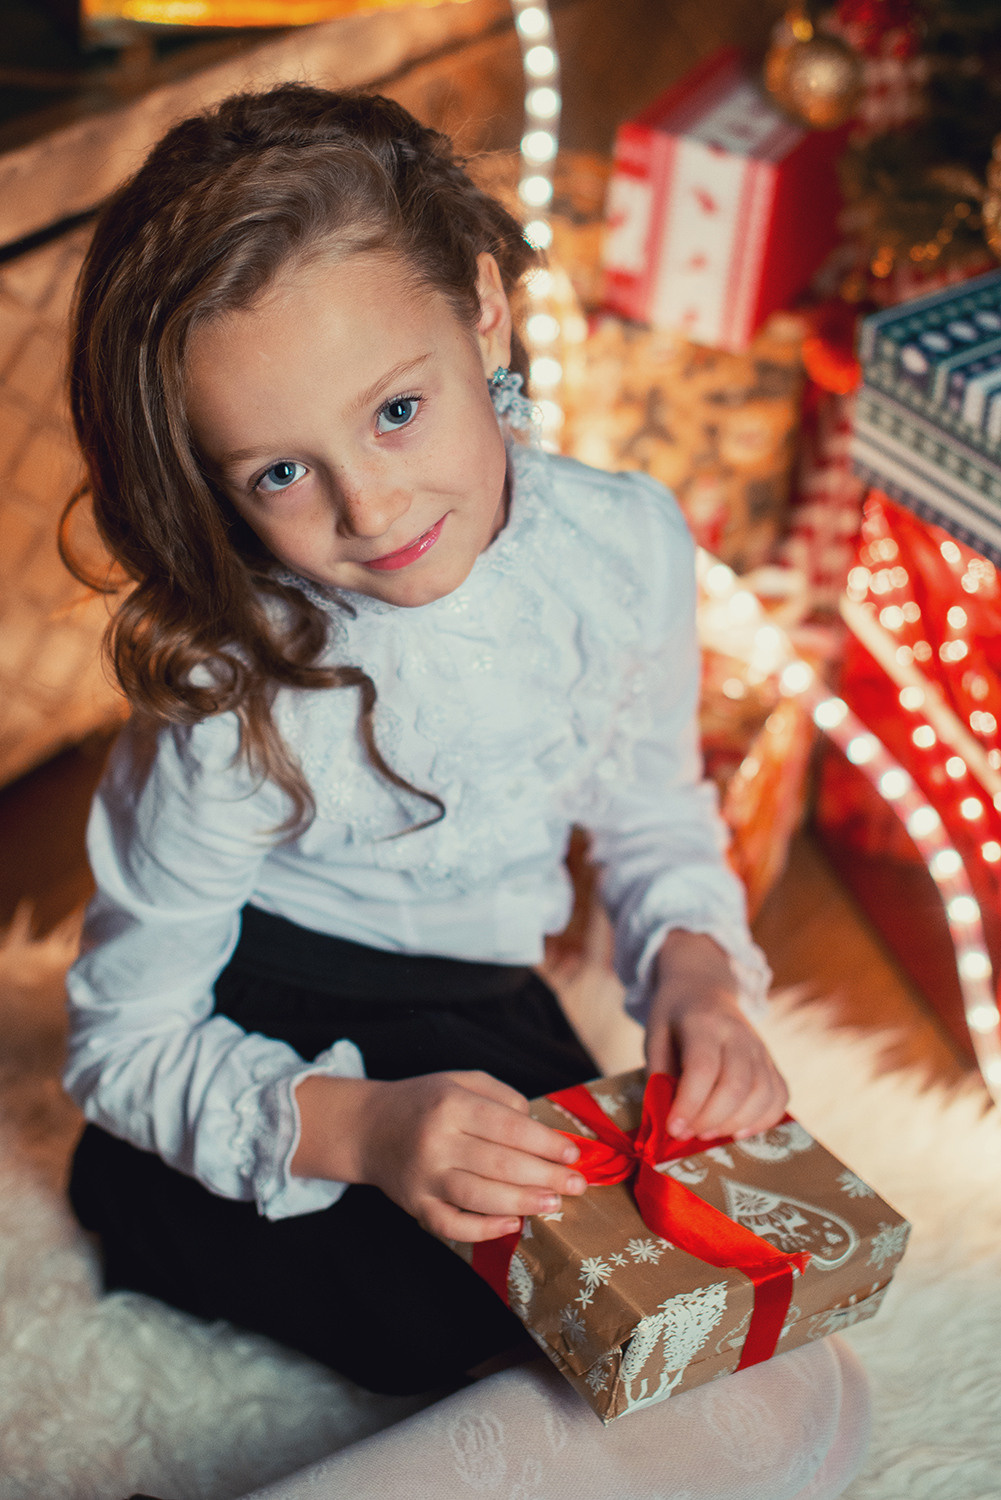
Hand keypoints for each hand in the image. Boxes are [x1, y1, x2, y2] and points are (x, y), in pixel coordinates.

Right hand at [293, 1069, 586, 1242]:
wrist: (368, 1127)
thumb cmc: (425, 1102)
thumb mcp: (461, 1081)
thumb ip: (502, 1097)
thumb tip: (539, 1127)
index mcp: (451, 1105)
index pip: (508, 1127)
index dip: (545, 1142)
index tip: (573, 1154)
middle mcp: (436, 1141)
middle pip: (500, 1163)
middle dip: (545, 1176)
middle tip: (577, 1184)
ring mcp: (424, 1178)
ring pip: (480, 1196)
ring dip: (523, 1202)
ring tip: (555, 1204)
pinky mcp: (415, 1206)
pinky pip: (453, 1226)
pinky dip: (485, 1230)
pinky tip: (512, 1224)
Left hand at [645, 931, 787, 1141]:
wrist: (704, 988)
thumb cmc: (674, 1019)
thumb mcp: (655, 1038)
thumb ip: (659, 1077)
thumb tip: (668, 1120)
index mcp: (703, 1023)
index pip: (703, 1069)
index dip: (689, 1105)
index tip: (673, 1129)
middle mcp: (738, 1034)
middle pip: (736, 1086)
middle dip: (710, 1120)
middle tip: (687, 1134)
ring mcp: (760, 1048)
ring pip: (763, 1095)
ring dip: (735, 1124)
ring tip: (708, 1133)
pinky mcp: (772, 1062)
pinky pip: (780, 1096)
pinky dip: (762, 1121)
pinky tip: (737, 1130)